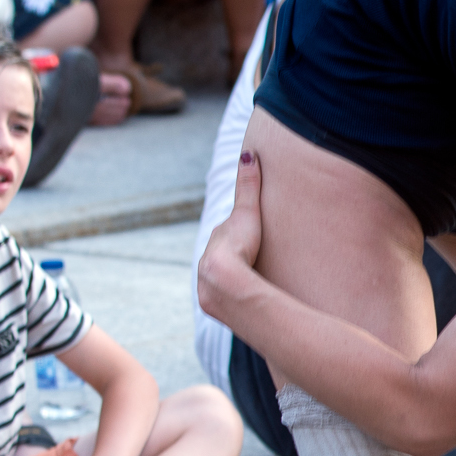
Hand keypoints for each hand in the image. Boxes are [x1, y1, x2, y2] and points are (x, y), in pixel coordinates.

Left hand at [197, 151, 265, 317]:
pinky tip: (239, 302)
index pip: (227, 234)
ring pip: (219, 278)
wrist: (224, 281)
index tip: (247, 235)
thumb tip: (249, 152)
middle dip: (232, 257)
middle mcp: (206, 260)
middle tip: (248, 258)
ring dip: (230, 280)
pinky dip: (230, 297)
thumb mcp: (248, 212)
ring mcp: (206, 283)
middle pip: (221, 256)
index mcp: (217, 240)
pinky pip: (222, 298)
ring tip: (245, 284)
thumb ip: (249, 184)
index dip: (238, 233)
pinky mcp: (212, 303)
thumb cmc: (239, 245)